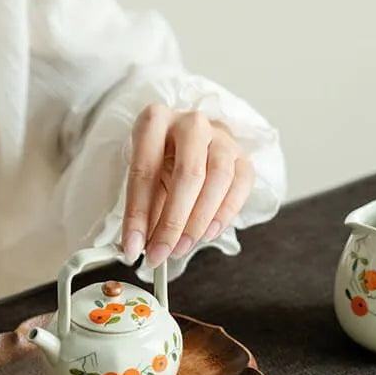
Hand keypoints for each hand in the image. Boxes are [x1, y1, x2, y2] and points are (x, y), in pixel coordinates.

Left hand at [122, 105, 254, 266]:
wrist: (190, 145)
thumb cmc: (161, 163)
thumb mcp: (144, 180)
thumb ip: (142, 209)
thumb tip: (136, 247)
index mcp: (155, 121)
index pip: (144, 170)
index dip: (137, 215)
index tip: (132, 248)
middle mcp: (191, 123)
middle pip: (188, 174)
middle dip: (173, 223)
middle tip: (161, 254)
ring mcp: (221, 136)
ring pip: (218, 178)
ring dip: (199, 222)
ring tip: (182, 248)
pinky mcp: (242, 155)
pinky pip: (240, 185)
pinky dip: (224, 215)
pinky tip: (207, 235)